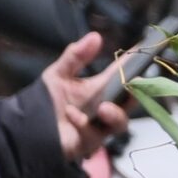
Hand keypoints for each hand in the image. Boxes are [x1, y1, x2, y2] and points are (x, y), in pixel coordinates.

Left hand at [42, 32, 128, 162]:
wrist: (31, 128)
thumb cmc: (47, 101)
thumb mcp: (58, 74)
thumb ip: (76, 56)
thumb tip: (96, 35)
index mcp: (101, 88)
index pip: (122, 73)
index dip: (135, 62)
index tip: (146, 50)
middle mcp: (106, 106)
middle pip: (131, 100)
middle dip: (138, 92)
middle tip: (136, 82)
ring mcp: (100, 126)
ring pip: (120, 122)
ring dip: (114, 114)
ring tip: (102, 108)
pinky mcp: (90, 141)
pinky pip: (93, 134)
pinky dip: (82, 123)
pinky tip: (71, 114)